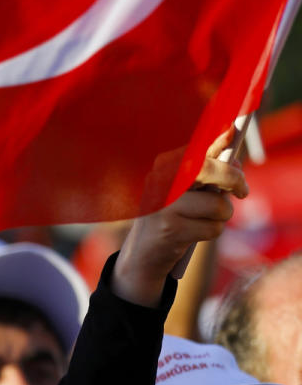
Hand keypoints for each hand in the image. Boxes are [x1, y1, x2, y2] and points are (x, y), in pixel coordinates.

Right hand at [113, 127, 247, 306]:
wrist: (142, 252)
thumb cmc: (170, 215)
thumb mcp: (185, 190)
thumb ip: (208, 173)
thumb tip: (234, 160)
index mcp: (164, 167)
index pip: (196, 147)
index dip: (217, 138)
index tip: (234, 132)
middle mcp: (161, 181)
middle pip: (210, 170)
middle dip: (234, 179)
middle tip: (242, 191)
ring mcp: (164, 206)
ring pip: (218, 206)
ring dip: (221, 216)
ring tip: (204, 219)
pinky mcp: (170, 229)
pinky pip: (213, 228)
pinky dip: (211, 232)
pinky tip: (193, 234)